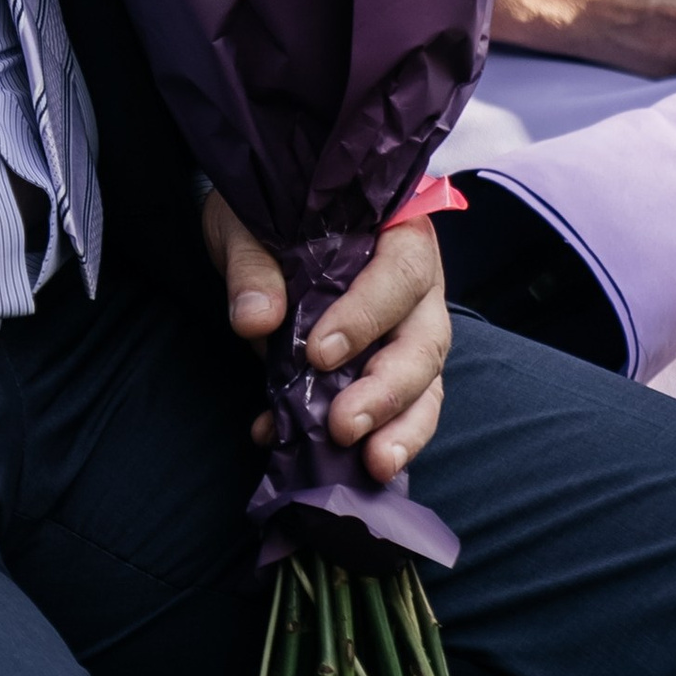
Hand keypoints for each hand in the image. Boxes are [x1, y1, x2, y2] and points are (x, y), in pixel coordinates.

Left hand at [203, 193, 446, 481]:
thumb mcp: (248, 222)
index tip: (320, 354)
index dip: (367, 317)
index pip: (401, 274)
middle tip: (345, 427)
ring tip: (372, 465)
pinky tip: (310, 454)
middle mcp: (417, 286)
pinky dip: (362, 438)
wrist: (261, 223)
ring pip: (427, 385)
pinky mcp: (386, 369)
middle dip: (388, 391)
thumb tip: (255, 321)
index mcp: (396, 232)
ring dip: (400, 429)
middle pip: (425, 342)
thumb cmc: (269, 211)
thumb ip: (253, 265)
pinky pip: (395, 411)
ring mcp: (409, 331)